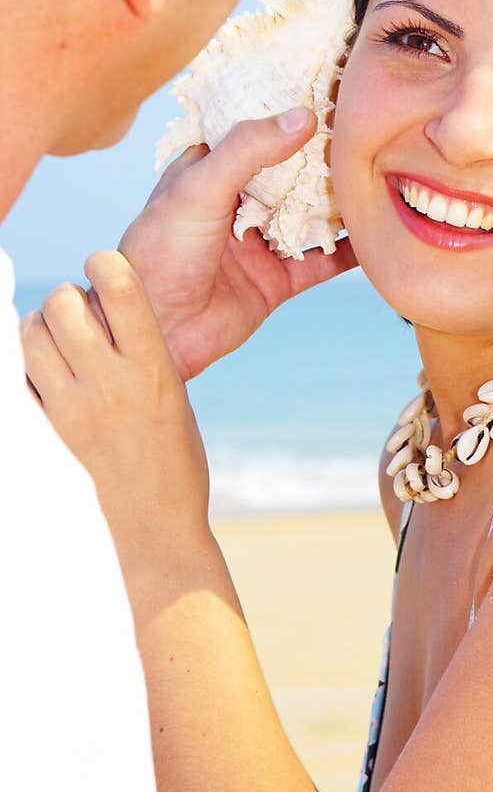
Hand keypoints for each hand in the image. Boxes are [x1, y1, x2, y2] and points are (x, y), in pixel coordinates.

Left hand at [21, 251, 210, 570]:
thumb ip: (141, 348)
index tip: (102, 266)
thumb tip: (103, 303)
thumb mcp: (173, 394)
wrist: (155, 529)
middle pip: (62, 303)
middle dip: (66, 297)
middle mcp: (111, 383)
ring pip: (31, 334)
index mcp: (154, 367)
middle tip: (77, 314)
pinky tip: (46, 376)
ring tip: (55, 341)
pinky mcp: (47, 432)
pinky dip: (26, 365)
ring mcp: (72, 409)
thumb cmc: (175, 459)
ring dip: (39, 326)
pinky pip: (19, 377)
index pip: (119, 285)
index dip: (103, 262)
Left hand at [118, 108, 358, 379]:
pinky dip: (350, 251)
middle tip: (372, 133)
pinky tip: (380, 236)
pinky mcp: (277, 280)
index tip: (332, 92)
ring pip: (312, 214)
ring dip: (341, 201)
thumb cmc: (158, 254)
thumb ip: (248, 150)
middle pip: (292, 172)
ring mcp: (260, 242)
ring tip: (383, 177)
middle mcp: (238, 202)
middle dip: (325, 157)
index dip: (288, 114)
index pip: (256, 132)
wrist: (156, 332)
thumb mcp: (199, 188)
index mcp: (211, 171)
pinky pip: (322, 261)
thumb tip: (303, 117)